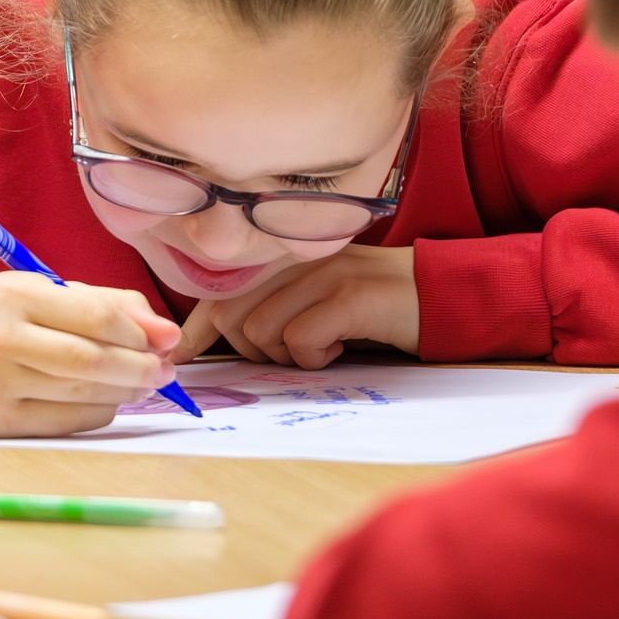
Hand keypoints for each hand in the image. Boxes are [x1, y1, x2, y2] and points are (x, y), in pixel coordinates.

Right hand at [0, 273, 182, 436]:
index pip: (94, 318)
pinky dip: (100, 411)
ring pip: (82, 396)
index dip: (140, 333)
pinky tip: (109, 399)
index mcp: (11, 295)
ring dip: (126, 392)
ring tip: (143, 382)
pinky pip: (68, 422)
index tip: (168, 340)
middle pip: (90, 363)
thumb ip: (106, 304)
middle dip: (139, 368)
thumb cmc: (1, 318)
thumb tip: (166, 333)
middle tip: (165, 369)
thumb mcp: (44, 293)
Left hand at [176, 245, 417, 368]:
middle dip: (247, 352)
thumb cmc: (372, 307)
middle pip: (230, 315)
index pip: (220, 291)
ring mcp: (321, 275)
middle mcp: (295, 259)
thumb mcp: (316, 300)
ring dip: (285, 357)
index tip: (182, 359)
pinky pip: (299, 340)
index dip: (194, 329)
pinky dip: (314, 358)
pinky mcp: (348, 297)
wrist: (437, 293)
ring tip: (322, 348)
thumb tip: (225, 339)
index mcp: (282, 259)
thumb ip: (274, 307)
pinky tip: (339, 347)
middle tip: (289, 355)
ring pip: (260, 331)